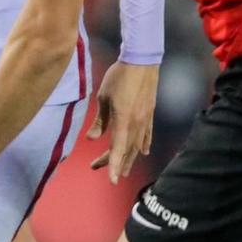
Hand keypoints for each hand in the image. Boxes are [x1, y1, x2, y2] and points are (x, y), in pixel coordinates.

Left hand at [87, 60, 157, 182]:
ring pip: (137, 146)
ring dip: (128, 159)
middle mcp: (137, 123)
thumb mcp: (103, 98)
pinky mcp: (150, 114)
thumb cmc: (119, 77)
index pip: (117, 148)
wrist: (142, 61)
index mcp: (124, 120)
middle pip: (126, 150)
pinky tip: (142, 153)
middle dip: (113, 163)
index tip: (110, 180)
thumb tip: (92, 139)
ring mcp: (145, 120)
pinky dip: (142, 146)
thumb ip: (99, 121)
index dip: (113, 165)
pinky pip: (146, 135)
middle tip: (95, 167)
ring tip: (120, 170)